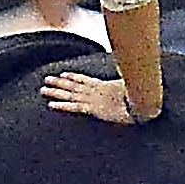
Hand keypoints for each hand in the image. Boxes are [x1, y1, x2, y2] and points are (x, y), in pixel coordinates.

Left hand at [41, 70, 156, 123]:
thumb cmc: (140, 98)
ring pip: (70, 94)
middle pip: (73, 85)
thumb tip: (136, 82)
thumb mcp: (132, 89)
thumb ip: (128, 86)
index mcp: (104, 85)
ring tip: (43, 89)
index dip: (74, 77)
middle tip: (47, 79)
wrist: (141, 102)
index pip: (86, 80)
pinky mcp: (92, 108)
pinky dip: (62, 106)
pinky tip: (51, 104)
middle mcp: (95, 90)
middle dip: (59, 83)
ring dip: (56, 91)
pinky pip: (74, 107)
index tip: (64, 74)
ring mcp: (92, 99)